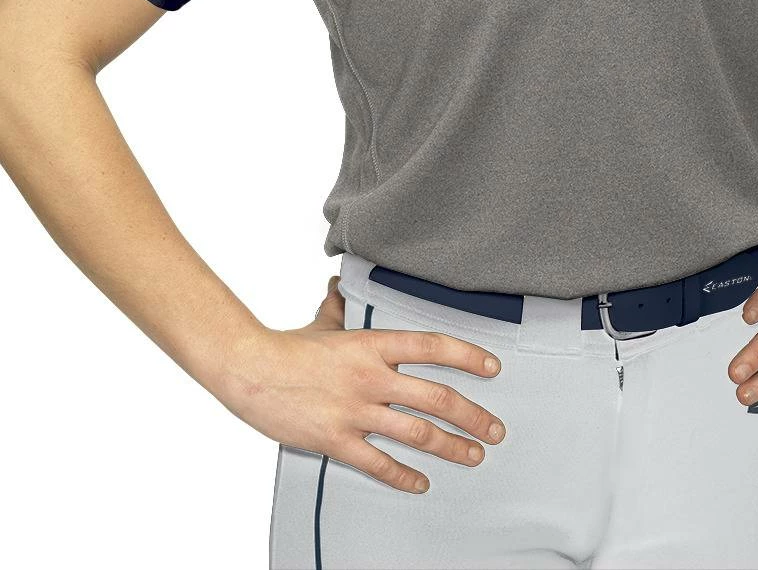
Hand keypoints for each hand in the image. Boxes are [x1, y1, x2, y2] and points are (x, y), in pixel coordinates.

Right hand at [215, 276, 506, 492]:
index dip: (467, 356)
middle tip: (494, 430)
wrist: (250, 370)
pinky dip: (404, 476)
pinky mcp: (337, 440)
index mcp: (373, 345)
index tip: (492, 368)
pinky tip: (421, 483)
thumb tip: (340, 286)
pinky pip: (379, 463)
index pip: (432, 347)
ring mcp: (356, 411)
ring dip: (452, 447)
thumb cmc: (288, 347)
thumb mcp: (324, 322)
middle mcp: (372, 377)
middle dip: (473, 416)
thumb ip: (341, 307)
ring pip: (418, 433)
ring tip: (473, 455)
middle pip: (436, 398)